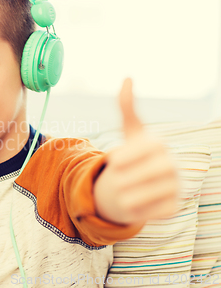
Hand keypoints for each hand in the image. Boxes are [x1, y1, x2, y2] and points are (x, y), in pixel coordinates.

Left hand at [93, 78, 179, 224]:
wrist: (143, 180)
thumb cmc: (134, 152)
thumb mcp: (128, 130)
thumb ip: (126, 106)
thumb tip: (128, 77)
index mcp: (158, 144)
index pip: (144, 150)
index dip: (125, 157)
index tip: (113, 161)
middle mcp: (172, 164)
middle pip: (142, 176)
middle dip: (122, 180)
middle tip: (116, 181)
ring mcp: (176, 186)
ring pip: (144, 197)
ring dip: (125, 197)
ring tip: (122, 192)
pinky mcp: (174, 207)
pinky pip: (150, 213)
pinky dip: (137, 210)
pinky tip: (135, 203)